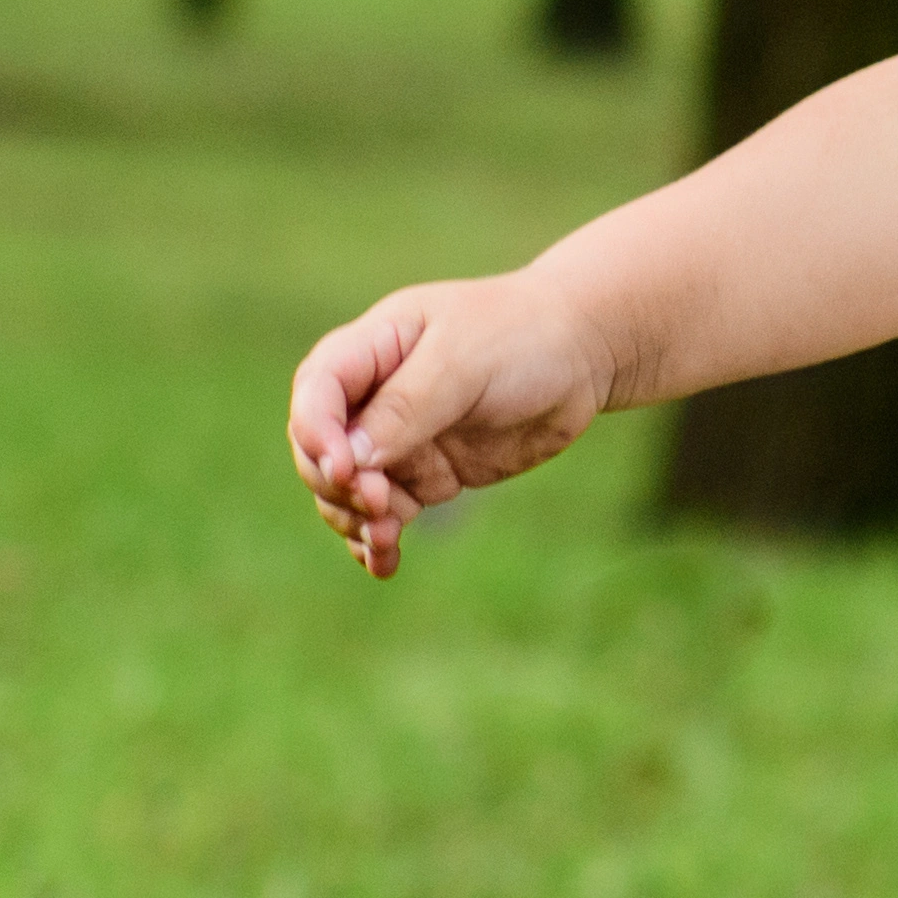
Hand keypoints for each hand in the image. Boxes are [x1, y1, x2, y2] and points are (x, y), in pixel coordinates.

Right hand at [285, 270, 624, 577]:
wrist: (580, 354)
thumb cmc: (519, 335)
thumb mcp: (462, 360)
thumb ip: (406, 407)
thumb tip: (351, 459)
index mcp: (370, 349)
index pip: (316, 393)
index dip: (317, 434)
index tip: (345, 470)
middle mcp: (372, 396)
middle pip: (319, 450)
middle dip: (338, 484)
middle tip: (382, 505)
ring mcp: (397, 440)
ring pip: (346, 491)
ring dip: (355, 519)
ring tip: (387, 538)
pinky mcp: (426, 475)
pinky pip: (385, 515)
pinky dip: (378, 540)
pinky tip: (384, 563)